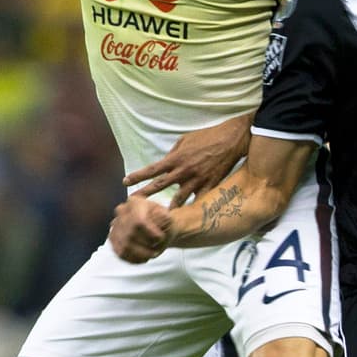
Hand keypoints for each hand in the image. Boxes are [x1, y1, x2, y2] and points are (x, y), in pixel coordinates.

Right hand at [110, 191, 174, 262]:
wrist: (154, 225)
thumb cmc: (162, 221)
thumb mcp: (168, 217)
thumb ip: (166, 218)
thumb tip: (163, 219)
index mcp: (134, 202)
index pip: (138, 221)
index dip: (150, 233)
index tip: (161, 238)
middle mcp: (121, 212)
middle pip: (131, 235)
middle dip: (147, 245)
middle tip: (157, 248)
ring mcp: (114, 226)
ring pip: (124, 247)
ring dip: (141, 254)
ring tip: (152, 254)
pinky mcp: (112, 239)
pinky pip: (121, 253)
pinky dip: (134, 259)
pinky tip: (144, 258)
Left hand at [122, 114, 251, 206]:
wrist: (231, 140)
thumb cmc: (207, 137)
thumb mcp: (185, 140)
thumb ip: (174, 154)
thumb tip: (165, 163)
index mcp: (176, 158)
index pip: (152, 170)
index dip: (137, 176)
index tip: (125, 182)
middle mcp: (183, 171)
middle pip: (160, 186)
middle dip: (144, 195)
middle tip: (132, 204)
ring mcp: (197, 180)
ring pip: (178, 199)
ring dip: (168, 209)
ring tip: (159, 219)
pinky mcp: (210, 186)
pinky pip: (198, 201)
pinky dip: (192, 209)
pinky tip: (187, 219)